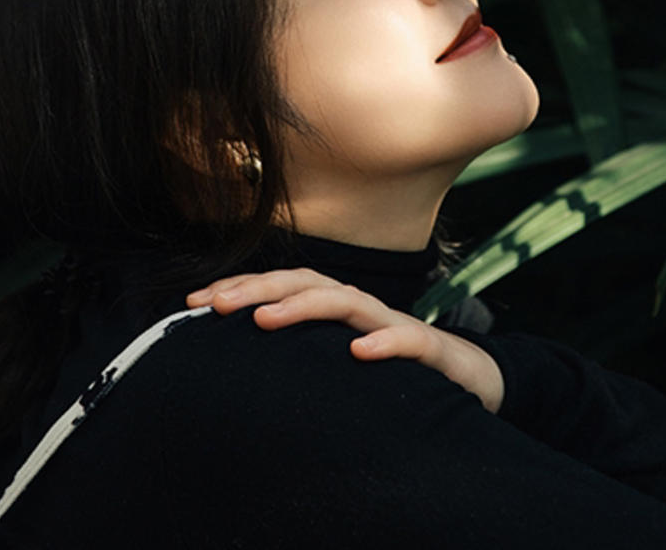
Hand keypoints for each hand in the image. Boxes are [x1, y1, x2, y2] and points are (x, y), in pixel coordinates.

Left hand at [186, 268, 503, 412]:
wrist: (473, 381)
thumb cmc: (395, 373)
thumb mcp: (337, 366)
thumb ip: (299, 359)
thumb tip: (236, 370)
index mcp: (336, 312)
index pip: (283, 288)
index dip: (240, 290)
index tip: (193, 303)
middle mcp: (361, 311)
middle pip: (306, 283)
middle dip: (259, 289)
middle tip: (215, 305)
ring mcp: (395, 327)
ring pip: (348, 302)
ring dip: (304, 306)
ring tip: (265, 320)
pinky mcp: (432, 352)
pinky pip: (409, 340)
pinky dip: (384, 342)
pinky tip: (359, 352)